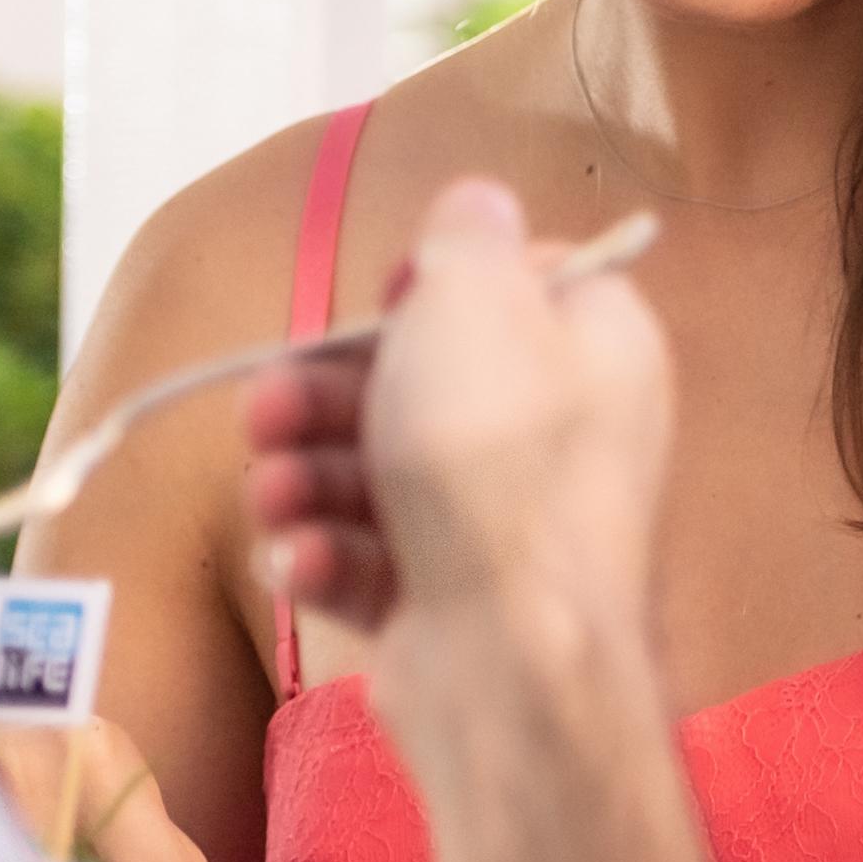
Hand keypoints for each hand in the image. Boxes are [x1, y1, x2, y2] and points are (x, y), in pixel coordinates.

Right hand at [238, 177, 672, 675]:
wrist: (510, 659)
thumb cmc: (496, 463)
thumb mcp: (476, 305)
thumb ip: (470, 241)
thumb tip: (479, 202)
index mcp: (598, 347)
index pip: (516, 287)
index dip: (439, 290)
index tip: (391, 304)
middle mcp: (566, 432)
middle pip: (420, 385)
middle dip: (323, 393)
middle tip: (263, 407)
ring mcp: (509, 524)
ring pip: (379, 474)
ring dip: (304, 477)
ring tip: (273, 496)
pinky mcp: (456, 602)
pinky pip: (372, 559)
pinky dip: (326, 558)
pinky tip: (302, 563)